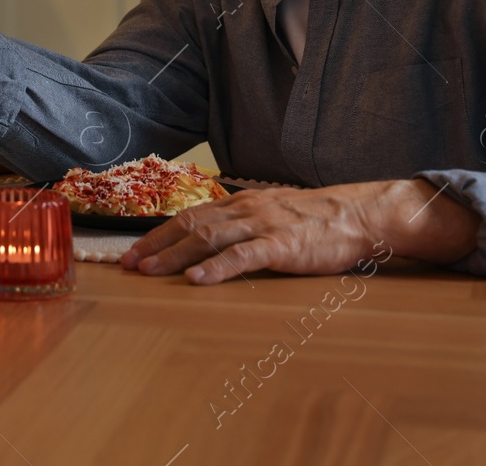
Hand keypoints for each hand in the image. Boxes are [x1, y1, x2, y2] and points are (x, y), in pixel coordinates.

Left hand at [120, 179, 477, 283]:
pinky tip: (198, 280)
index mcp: (240, 204)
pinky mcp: (282, 245)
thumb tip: (207, 239)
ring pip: (209, 238)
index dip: (158, 234)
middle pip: (189, 226)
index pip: (189, 217)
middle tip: (127, 266)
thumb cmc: (314, 220)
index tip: (133, 252)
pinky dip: (218, 268)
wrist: (358, 215)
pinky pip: (244, 256)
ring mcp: (262, 226)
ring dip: (175, 256)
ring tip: (150, 271)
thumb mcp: (270, 214)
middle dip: (155, 246)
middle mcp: (244, 210)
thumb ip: (241, 224)